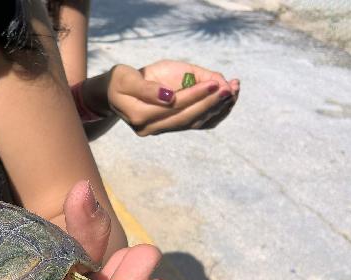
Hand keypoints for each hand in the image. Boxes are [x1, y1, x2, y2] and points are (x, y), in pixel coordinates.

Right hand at [105, 60, 239, 135]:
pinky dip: (214, 114)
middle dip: (211, 102)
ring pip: (194, 123)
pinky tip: (228, 101)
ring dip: (217, 108)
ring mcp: (161, 130)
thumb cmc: (121, 81)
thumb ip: (146, 88)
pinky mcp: (171, 127)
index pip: (174, 107)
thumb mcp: (126, 78)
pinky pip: (196, 124)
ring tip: (234, 90)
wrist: (115, 93)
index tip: (216, 82)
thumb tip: (170, 98)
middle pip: (187, 118)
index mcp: (139, 116)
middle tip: (231, 87)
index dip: (195, 95)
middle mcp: (150, 129)